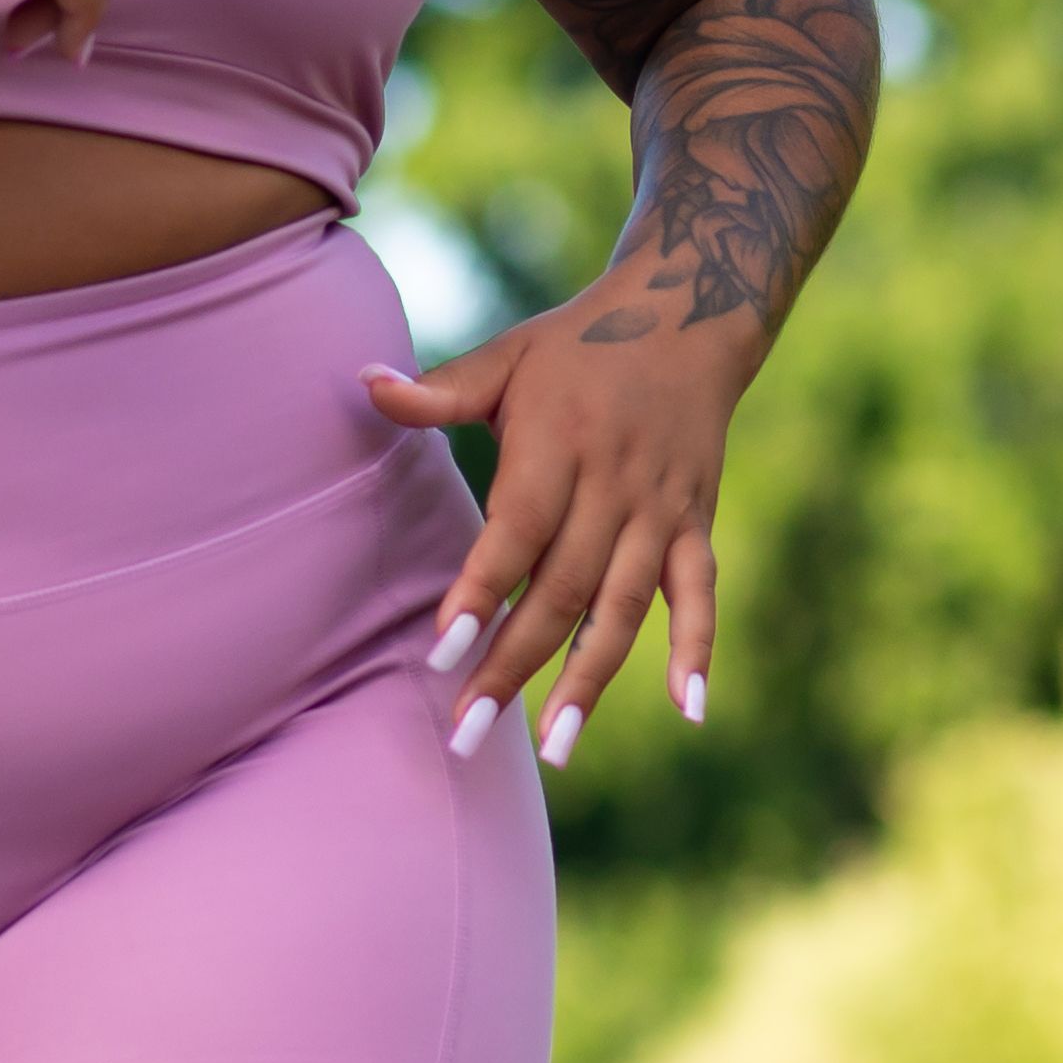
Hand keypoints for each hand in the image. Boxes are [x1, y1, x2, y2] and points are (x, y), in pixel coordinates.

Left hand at [359, 269, 752, 769]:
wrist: (689, 315)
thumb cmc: (576, 345)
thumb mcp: (508, 357)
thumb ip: (439, 389)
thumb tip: (362, 383)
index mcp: (559, 445)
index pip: (517, 532)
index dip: (482, 592)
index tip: (444, 652)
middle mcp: (613, 484)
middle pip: (562, 589)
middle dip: (515, 664)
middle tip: (469, 731)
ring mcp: (659, 510)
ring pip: (624, 608)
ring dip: (590, 680)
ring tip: (556, 747)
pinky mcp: (696, 524)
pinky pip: (700, 594)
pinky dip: (699, 649)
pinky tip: (689, 712)